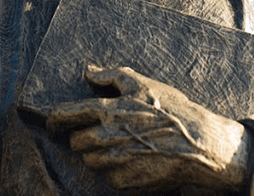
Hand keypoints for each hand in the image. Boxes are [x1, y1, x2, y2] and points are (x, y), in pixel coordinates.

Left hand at [46, 66, 251, 192]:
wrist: (199, 143)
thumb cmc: (173, 109)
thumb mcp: (144, 84)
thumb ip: (111, 76)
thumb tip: (87, 71)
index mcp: (108, 110)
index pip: (65, 115)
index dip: (53, 120)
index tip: (53, 124)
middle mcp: (106, 137)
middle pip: (75, 142)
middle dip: (82, 138)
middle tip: (98, 134)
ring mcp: (114, 161)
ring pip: (89, 161)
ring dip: (98, 155)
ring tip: (120, 147)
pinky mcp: (124, 181)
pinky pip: (108, 177)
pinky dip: (115, 171)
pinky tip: (133, 160)